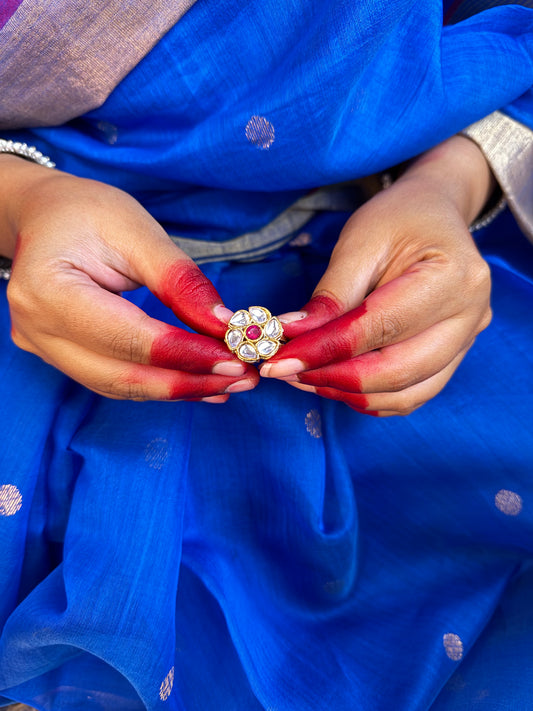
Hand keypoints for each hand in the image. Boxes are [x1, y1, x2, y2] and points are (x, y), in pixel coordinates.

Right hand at [2, 158, 257, 400]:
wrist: (46, 216)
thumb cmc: (87, 212)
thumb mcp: (137, 231)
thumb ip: (180, 281)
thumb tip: (224, 325)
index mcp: (47, 290)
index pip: (127, 338)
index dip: (185, 354)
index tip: (236, 358)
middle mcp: (37, 329)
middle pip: (122, 375)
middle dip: (189, 381)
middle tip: (242, 377)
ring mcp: (43, 347)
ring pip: (120, 386)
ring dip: (179, 389)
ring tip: (230, 383)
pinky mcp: (60, 356)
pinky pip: (115, 380)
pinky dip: (160, 384)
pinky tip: (199, 384)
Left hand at [260, 136, 493, 415]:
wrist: (435, 214)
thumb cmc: (399, 219)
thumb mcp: (360, 240)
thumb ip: (331, 294)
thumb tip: (293, 336)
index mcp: (454, 278)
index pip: (381, 328)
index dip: (325, 349)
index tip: (278, 360)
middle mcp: (470, 317)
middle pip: (397, 372)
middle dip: (333, 378)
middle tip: (284, 371)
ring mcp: (467, 341)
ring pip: (405, 395)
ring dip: (348, 393)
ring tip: (303, 376)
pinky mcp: (453, 357)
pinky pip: (411, 395)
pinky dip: (369, 396)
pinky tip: (332, 380)